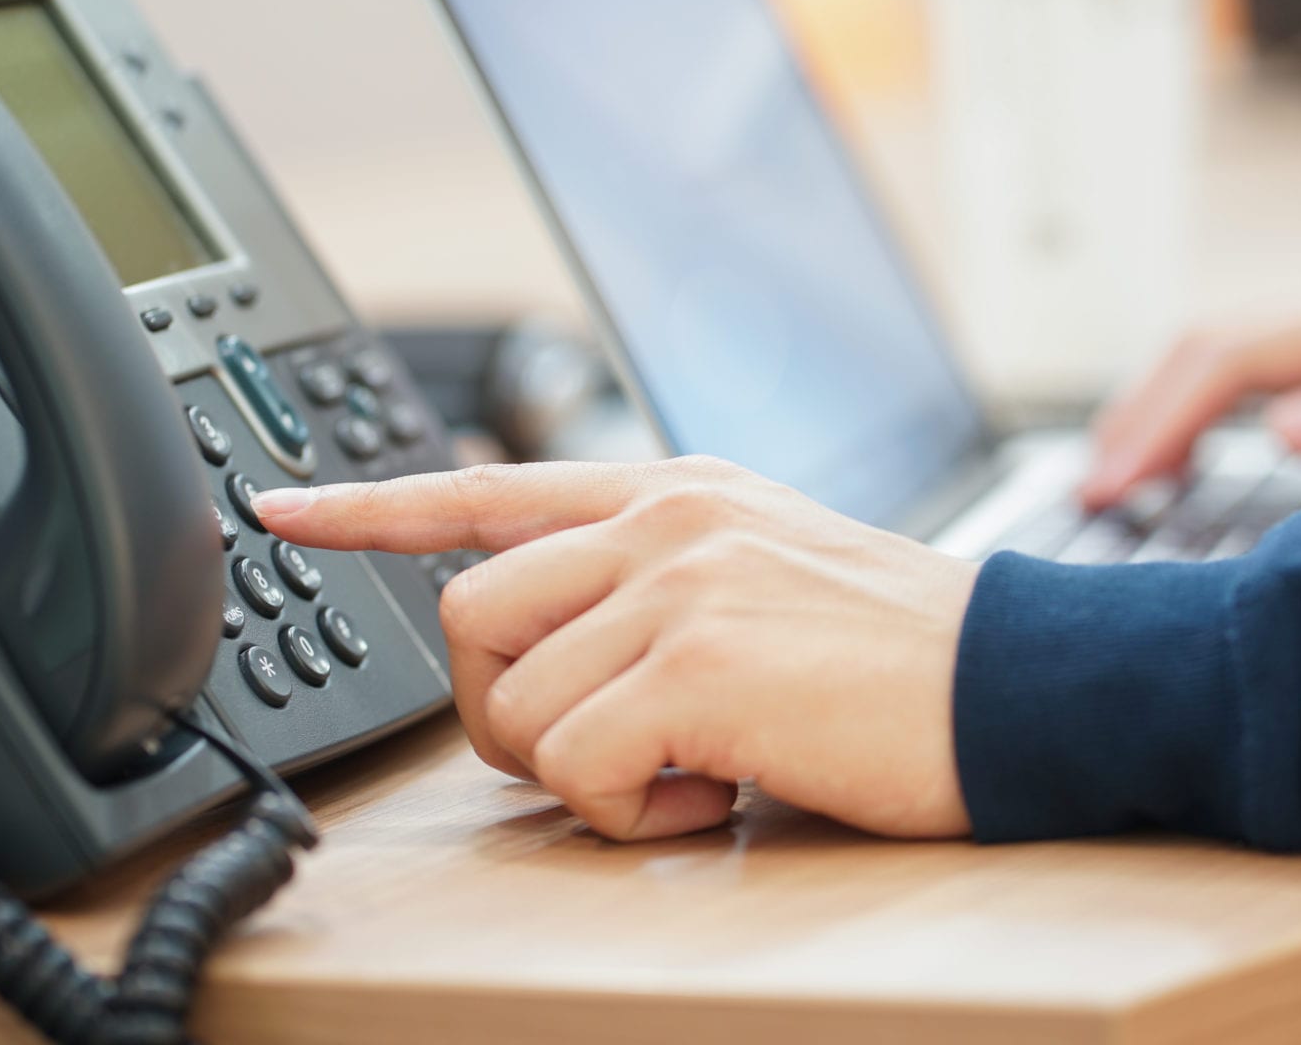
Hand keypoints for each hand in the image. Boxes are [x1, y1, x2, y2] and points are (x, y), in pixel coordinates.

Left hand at [253, 458, 978, 841]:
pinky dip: (633, 813)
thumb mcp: (767, 566)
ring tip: (693, 771)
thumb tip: (560, 626)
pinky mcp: (700, 667)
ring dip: (587, 774)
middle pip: (470, 617)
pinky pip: (576, 770)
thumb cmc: (898, 649)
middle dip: (506, 711)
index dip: (372, 508)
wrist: (1017, 682)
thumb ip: (659, 571)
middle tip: (603, 746)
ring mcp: (678, 586)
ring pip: (516, 708)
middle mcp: (663, 521)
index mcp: (673, 489)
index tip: (283, 510)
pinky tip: (718, 794)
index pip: (489, 486)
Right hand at [1082, 282, 1300, 508]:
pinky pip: (1238, 356)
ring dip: (1152, 402)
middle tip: (1090, 487)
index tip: (1116, 482)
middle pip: (1202, 342)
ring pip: (1211, 343)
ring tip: (1113, 467)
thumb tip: (1279, 424)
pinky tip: (1176, 438)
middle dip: (1135, 413)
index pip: (1229, 359)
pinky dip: (1189, 396)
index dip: (1161, 422)